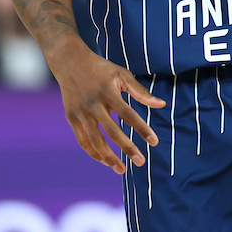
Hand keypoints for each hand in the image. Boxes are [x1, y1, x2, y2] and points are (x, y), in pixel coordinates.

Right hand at [55, 52, 165, 174]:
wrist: (69, 61)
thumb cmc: (100, 69)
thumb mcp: (122, 74)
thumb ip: (141, 92)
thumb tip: (161, 104)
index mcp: (108, 92)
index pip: (129, 114)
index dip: (142, 129)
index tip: (155, 142)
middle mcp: (93, 104)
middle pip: (112, 131)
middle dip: (127, 148)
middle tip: (141, 162)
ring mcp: (80, 112)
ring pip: (95, 140)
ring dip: (108, 157)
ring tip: (122, 170)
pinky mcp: (71, 117)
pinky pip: (82, 140)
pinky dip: (93, 152)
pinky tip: (105, 161)